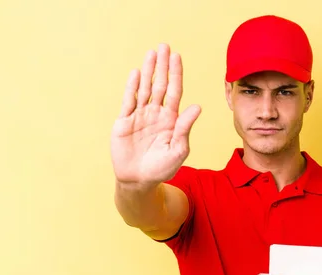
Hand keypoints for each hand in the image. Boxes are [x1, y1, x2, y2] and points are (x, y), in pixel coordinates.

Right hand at [110, 43, 201, 188]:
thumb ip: (185, 128)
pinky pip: (129, 101)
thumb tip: (197, 107)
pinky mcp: (125, 121)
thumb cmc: (162, 168)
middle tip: (164, 46)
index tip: (177, 57)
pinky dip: (132, 87)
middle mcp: (156, 114)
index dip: (176, 74)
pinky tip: (135, 73)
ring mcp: (140, 116)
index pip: (174, 92)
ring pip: (144, 89)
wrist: (139, 180)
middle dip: (162, 66)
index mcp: (171, 119)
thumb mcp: (178, 149)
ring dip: (148, 71)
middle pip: (160, 85)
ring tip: (151, 53)